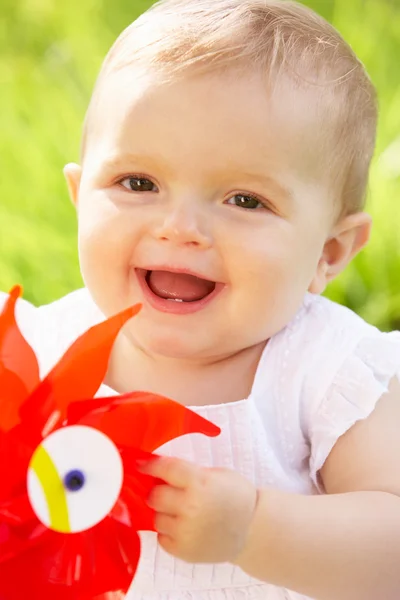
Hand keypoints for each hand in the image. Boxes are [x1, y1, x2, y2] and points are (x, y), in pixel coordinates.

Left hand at [138, 457, 257, 563]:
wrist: (254, 529)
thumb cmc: (236, 497)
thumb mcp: (215, 474)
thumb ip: (188, 473)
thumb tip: (160, 471)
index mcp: (199, 481)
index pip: (164, 469)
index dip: (149, 466)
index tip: (140, 465)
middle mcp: (190, 506)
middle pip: (154, 496)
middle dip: (158, 492)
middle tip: (167, 493)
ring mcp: (186, 530)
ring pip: (156, 518)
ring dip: (164, 514)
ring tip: (181, 513)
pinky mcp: (184, 550)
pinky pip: (162, 539)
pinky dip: (169, 533)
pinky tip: (184, 527)